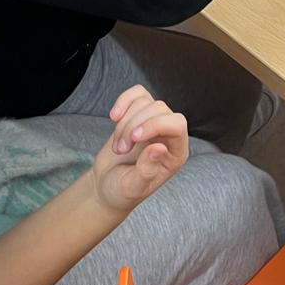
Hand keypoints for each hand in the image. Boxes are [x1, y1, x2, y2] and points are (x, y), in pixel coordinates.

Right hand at [92, 86, 187, 214]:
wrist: (106, 185)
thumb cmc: (122, 191)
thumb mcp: (132, 188)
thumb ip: (146, 171)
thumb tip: (160, 147)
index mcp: (176, 153)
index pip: (177, 124)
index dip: (156, 124)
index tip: (134, 137)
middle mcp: (169, 135)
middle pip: (159, 109)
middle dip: (134, 125)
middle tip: (120, 149)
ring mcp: (154, 122)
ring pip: (145, 102)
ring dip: (124, 122)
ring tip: (118, 145)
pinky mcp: (139, 114)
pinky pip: (137, 94)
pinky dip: (123, 101)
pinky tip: (114, 116)